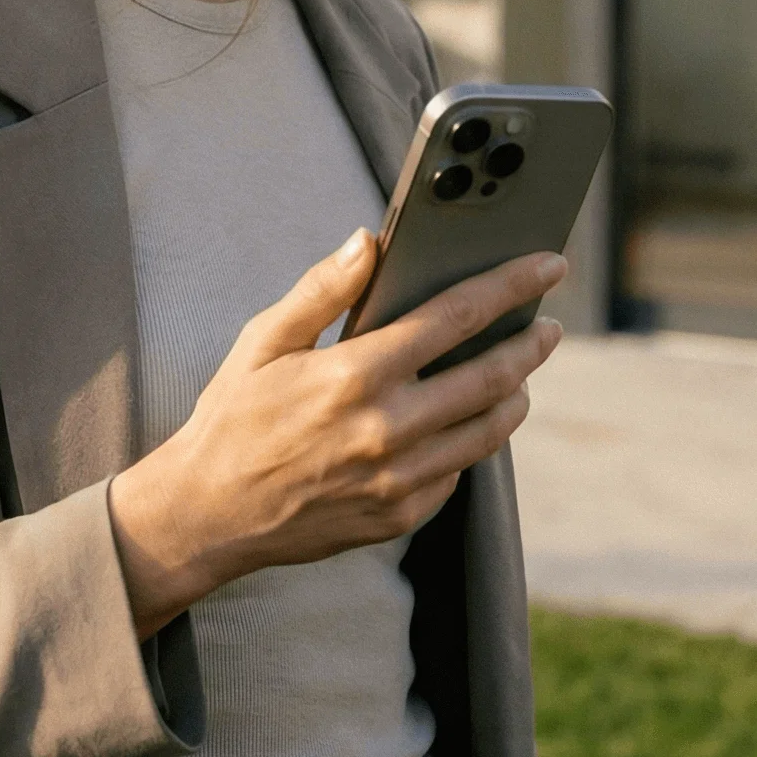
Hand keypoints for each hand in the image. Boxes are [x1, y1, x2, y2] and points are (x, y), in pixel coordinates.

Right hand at [107, 233, 565, 636]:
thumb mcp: (264, 340)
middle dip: (529, 345)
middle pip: (490, 378)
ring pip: (487, 432)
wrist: (208, 514)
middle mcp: (386, 428)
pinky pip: (456, 474)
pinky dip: (471, 442)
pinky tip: (466, 423)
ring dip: (514, 396)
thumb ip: (322, 289)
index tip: (546, 266)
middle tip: (548, 327)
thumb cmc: (234, 416)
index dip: (510, 286)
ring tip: (519, 374)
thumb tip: (368, 240)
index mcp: (355, 374)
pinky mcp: (399, 516)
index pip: (456, 317)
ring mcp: (397, 479)